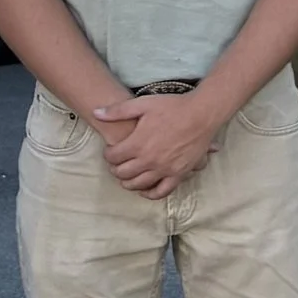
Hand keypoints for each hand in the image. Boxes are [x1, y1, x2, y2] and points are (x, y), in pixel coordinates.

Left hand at [92, 92, 219, 198]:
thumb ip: (118, 110)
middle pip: (123, 173)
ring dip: (128, 183)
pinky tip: (145, 190)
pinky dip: (150, 194)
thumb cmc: (172, 106)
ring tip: (126, 177)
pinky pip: (161, 192)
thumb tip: (96, 112)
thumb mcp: (143, 103)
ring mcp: (163, 169)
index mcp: (137, 144)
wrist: (201, 114)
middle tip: (116, 164)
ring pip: (138, 185)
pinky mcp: (178, 174)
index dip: (108, 154)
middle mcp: (148, 160)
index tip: (110, 151)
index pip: (113, 157)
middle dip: (115, 169)